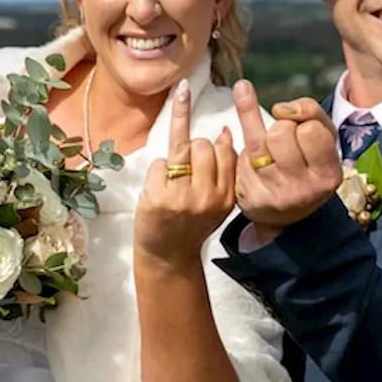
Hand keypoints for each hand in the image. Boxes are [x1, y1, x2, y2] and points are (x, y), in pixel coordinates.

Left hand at [135, 78, 236, 264]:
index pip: (226, 151)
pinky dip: (156, 172)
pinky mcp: (158, 198)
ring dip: (174, 158)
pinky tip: (158, 189)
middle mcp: (208, 196)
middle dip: (193, 148)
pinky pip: (158, 163)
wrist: (168, 257)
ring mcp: (182, 197)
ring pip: (181, 149)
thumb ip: (222, 170)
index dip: (218, 138)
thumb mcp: (215, 201)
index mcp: (226, 196)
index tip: (218, 124)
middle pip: (202, 145)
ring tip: (172, 176)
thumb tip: (225, 131)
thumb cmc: (190, 224)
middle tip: (186, 169)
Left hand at [232, 80, 342, 237]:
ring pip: (256, 142)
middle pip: (281, 134)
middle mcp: (303, 189)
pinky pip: (239, 157)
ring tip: (245, 96)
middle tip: (283, 137)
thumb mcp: (323, 138)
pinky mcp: (250, 197)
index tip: (302, 126)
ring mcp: (275, 195)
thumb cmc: (307, 164)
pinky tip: (238, 139)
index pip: (310, 129)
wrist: (287, 215)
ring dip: (252, 121)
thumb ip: (311, 112)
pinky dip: (241, 147)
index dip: (303, 120)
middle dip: (280, 126)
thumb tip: (280, 108)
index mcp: (327, 174)